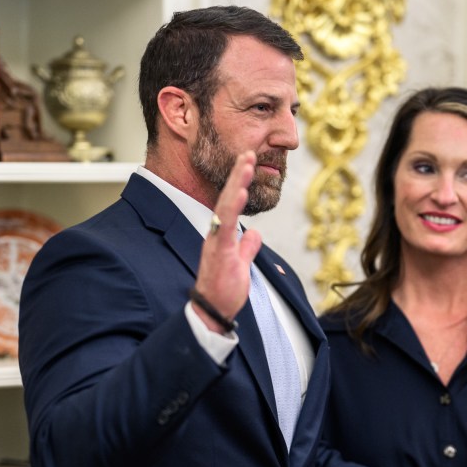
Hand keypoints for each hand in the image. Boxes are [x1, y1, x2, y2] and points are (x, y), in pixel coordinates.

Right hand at [191, 152, 261, 332]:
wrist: (212, 313)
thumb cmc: (223, 291)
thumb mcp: (240, 265)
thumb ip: (246, 248)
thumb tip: (255, 234)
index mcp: (222, 236)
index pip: (231, 204)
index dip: (239, 183)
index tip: (248, 164)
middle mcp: (216, 235)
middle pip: (227, 199)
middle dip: (238, 175)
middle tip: (248, 153)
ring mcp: (216, 243)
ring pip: (225, 207)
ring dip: (235, 184)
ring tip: (245, 165)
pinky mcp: (219, 253)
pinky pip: (225, 227)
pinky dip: (231, 208)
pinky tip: (238, 192)